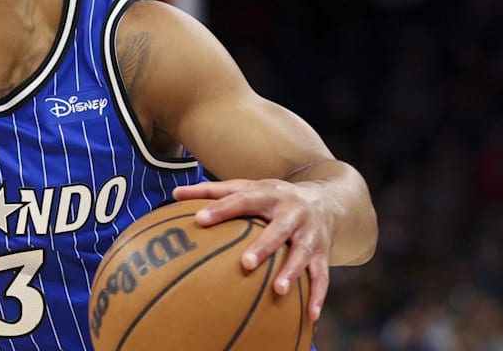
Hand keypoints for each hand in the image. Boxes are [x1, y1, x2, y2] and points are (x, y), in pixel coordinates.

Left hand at [172, 179, 331, 320]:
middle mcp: (293, 212)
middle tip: (245, 263)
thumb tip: (175, 193)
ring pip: (302, 254)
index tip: (199, 219)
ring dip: (292, 272)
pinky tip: (311, 315)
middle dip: (264, 246)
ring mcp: (310, 234)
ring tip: (278, 291)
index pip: (242, 200)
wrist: (327, 199)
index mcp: (269, 194)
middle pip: (278, 229)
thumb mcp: (247, 187)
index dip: (221, 209)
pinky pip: (323, 275)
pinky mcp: (324, 252)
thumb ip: (212, 191)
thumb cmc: (273, 196)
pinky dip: (319, 295)